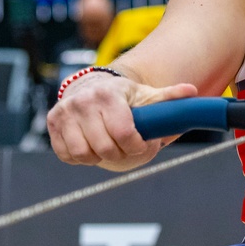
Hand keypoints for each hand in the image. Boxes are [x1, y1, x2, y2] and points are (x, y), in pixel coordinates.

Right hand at [46, 74, 197, 169]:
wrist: (90, 88)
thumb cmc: (124, 97)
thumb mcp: (147, 95)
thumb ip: (170, 96)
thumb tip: (192, 91)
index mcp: (109, 94)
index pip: (123, 132)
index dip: (136, 146)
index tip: (142, 145)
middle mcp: (83, 101)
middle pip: (105, 148)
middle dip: (120, 154)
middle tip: (127, 149)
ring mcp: (64, 112)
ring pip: (83, 154)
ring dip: (98, 157)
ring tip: (108, 147)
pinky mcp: (52, 123)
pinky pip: (66, 154)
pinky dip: (80, 157)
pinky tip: (91, 146)